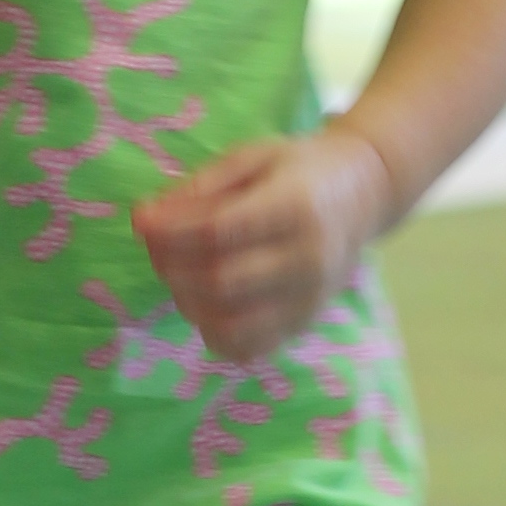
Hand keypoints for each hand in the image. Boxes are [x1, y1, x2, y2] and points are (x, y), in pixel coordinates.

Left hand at [131, 125, 395, 363]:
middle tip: (156, 247)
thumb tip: (147, 220)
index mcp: (295, 206)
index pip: (220, 231)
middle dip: (172, 267)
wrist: (363, 192)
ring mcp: (309, 298)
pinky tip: (206, 306)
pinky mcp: (304, 323)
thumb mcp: (252, 158)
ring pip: (231, 323)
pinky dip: (215, 335)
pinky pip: (249, 348)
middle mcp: (307, 258)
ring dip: (187, 303)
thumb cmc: (298, 170)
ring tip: (179, 275)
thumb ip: (202, 187)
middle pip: (221, 282)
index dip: (171, 232)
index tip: (142, 221)